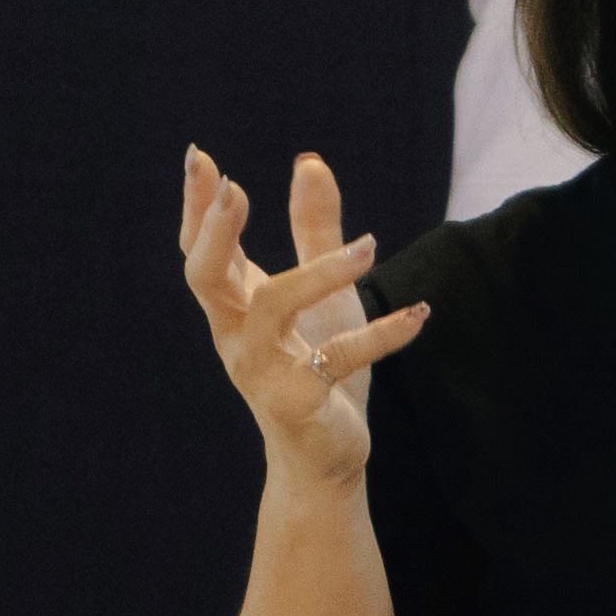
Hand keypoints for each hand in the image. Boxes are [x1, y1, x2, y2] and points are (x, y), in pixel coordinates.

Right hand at [182, 145, 428, 491]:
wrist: (323, 458)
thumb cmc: (315, 368)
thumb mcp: (320, 293)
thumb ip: (313, 231)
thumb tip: (309, 162)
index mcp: (234, 308)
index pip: (200, 250)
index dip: (196, 207)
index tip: (199, 157)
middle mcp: (236, 337)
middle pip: (206, 278)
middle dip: (215, 232)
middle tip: (234, 188)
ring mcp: (262, 371)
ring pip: (273, 308)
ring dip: (318, 272)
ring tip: (368, 246)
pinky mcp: (299, 402)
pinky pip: (339, 358)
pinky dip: (383, 334)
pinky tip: (419, 314)